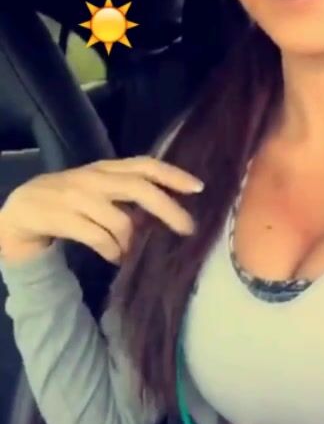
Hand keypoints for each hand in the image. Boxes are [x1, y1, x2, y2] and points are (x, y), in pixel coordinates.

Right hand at [0, 156, 203, 263]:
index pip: (145, 164)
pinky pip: (97, 237)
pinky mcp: (62, 217)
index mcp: (107, 168)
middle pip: (138, 187)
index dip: (173, 174)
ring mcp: (77, 196)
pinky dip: (112, 251)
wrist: (24, 208)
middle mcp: (95, 178)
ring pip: (119, 219)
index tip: (198, 187)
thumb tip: (170, 212)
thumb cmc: (72, 199)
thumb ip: (129, 194)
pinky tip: (115, 258)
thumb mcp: (101, 189)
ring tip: (134, 253)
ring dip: (133, 241)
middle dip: (167, 208)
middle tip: (187, 228)